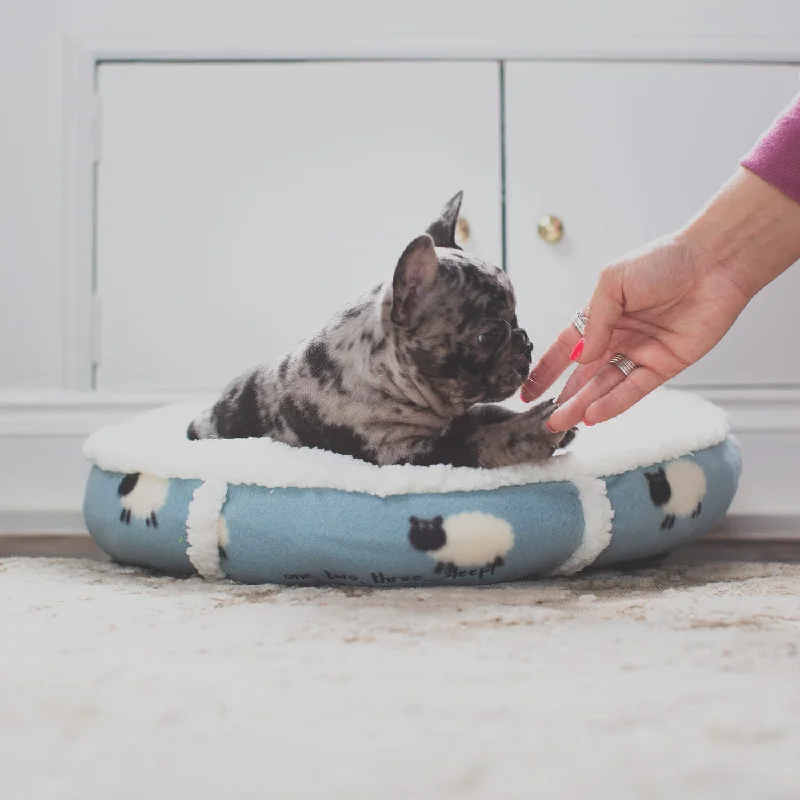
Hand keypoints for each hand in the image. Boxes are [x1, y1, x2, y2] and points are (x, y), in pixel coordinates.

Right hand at [521, 232, 751, 430]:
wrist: (714, 262)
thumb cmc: (664, 261)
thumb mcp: (613, 282)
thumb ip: (595, 321)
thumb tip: (581, 358)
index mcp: (602, 315)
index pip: (566, 347)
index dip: (547, 369)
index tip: (528, 391)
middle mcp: (618, 337)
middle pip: (584, 374)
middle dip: (564, 397)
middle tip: (546, 420)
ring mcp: (640, 353)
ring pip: (605, 386)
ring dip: (583, 405)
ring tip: (562, 423)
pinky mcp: (664, 366)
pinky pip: (634, 389)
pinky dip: (613, 403)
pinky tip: (593, 415)